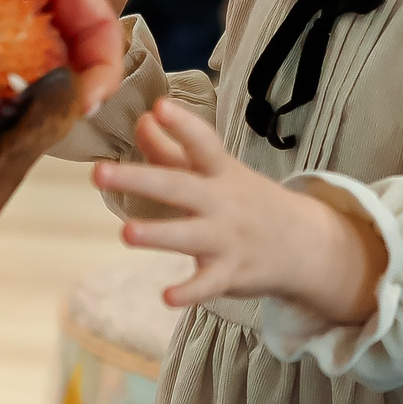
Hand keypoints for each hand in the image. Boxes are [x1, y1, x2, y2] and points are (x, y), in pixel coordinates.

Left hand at [96, 101, 386, 320]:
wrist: (303, 243)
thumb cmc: (246, 201)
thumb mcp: (218, 172)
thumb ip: (174, 149)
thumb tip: (141, 120)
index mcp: (219, 172)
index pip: (202, 143)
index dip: (182, 125)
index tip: (160, 107)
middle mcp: (222, 202)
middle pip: (180, 187)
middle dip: (140, 179)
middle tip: (99, 172)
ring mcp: (227, 239)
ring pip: (189, 236)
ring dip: (159, 234)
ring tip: (126, 232)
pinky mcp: (229, 274)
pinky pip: (208, 284)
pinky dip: (190, 292)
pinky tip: (167, 297)